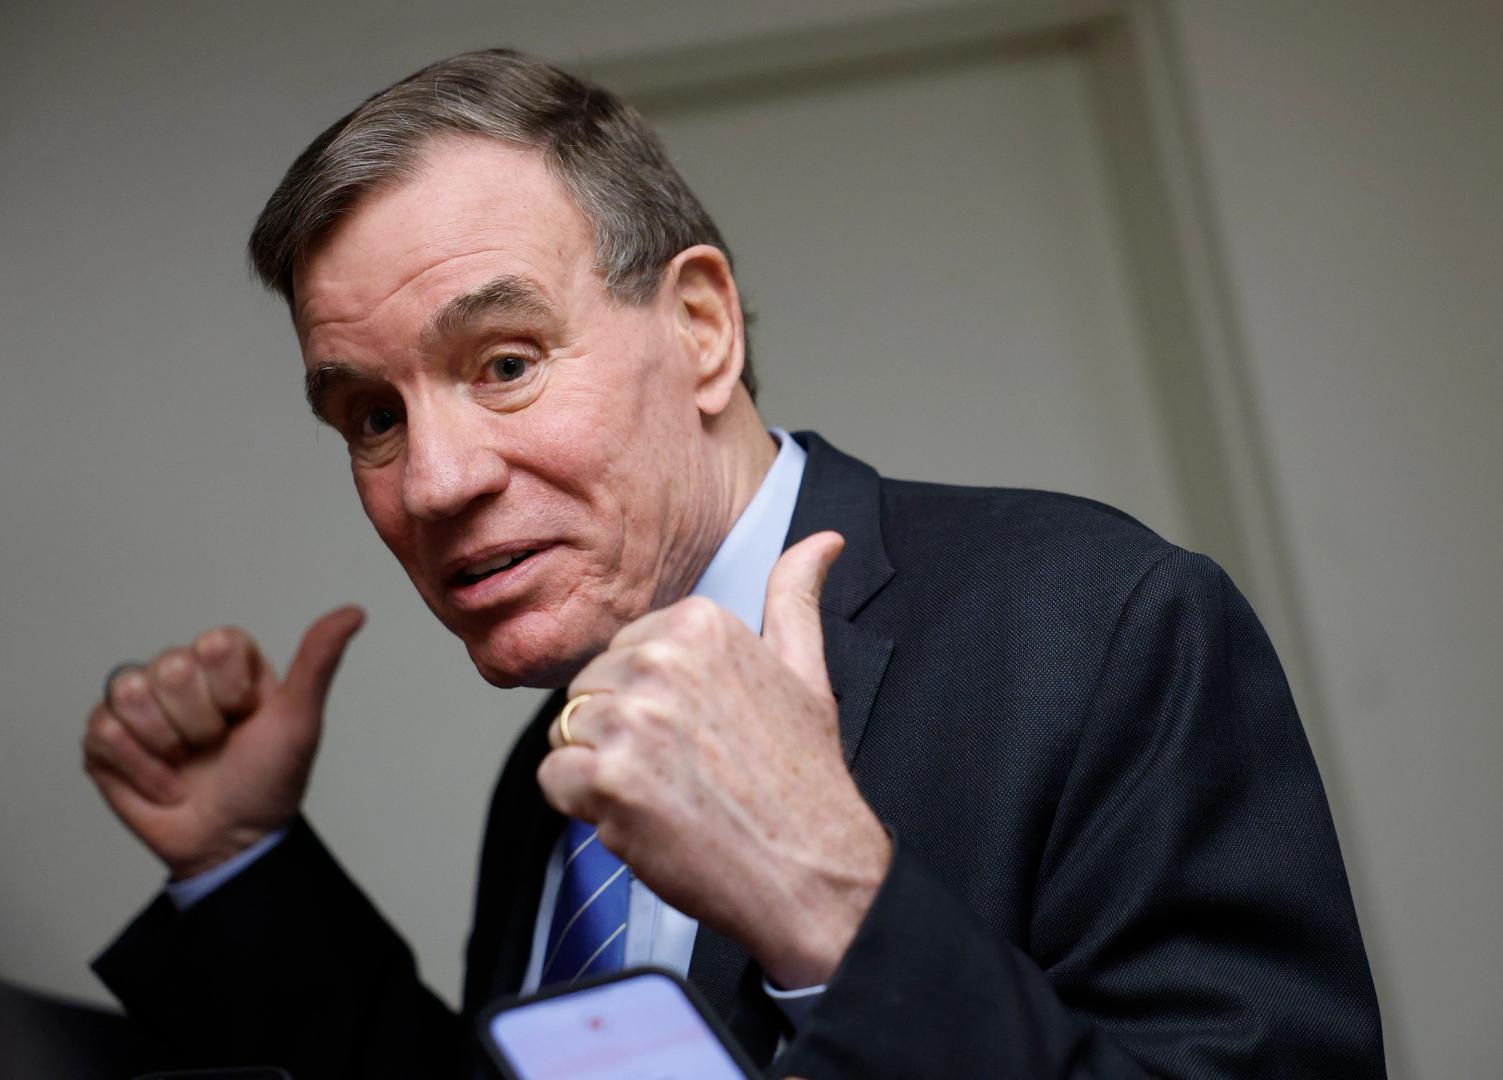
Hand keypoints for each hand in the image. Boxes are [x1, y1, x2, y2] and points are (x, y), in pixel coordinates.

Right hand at [83, 606, 364, 878]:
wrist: (230, 842)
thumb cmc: (268, 780)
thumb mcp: (300, 721)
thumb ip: (319, 662)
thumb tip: (355, 612)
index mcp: (228, 661)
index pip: (215, 644)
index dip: (232, 690)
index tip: (247, 716)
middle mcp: (182, 673)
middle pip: (171, 669)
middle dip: (200, 723)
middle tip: (215, 745)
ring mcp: (140, 704)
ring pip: (130, 694)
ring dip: (166, 745)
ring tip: (187, 762)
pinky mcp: (106, 738)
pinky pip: (103, 732)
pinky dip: (138, 768)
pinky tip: (162, 781)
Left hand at [538, 533, 891, 988]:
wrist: (812, 871)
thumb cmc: (803, 778)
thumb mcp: (806, 671)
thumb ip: (795, 598)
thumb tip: (823, 541)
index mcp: (701, 623)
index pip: (623, 650)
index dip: (649, 700)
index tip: (700, 732)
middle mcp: (661, 659)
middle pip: (589, 688)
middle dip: (621, 733)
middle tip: (686, 770)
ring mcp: (631, 718)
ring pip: (568, 730)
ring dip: (602, 769)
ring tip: (669, 793)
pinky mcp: (606, 778)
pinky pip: (555, 779)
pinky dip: (586, 807)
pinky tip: (645, 817)